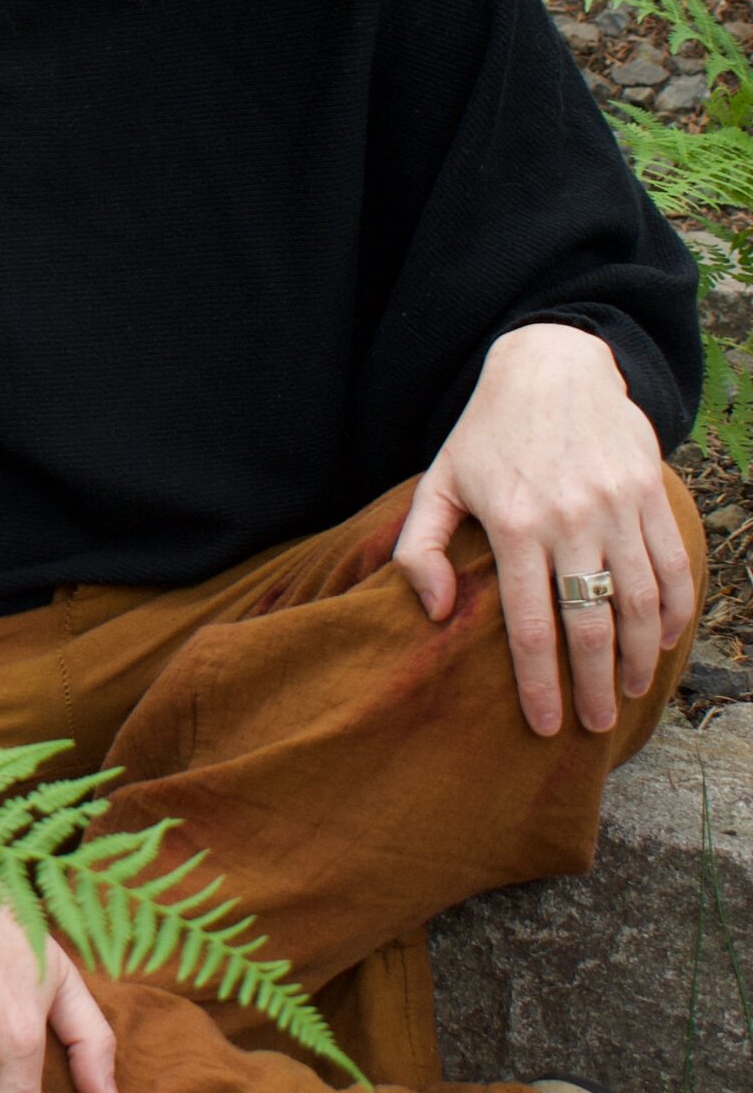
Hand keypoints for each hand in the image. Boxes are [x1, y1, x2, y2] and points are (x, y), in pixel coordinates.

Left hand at [395, 322, 693, 736]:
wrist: (552, 366)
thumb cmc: (485, 434)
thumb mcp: (438, 482)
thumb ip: (418, 548)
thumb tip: (434, 610)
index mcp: (514, 524)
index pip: (531, 625)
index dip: (541, 683)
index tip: (545, 724)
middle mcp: (570, 520)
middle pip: (591, 625)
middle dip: (596, 686)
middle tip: (595, 726)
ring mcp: (616, 507)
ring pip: (639, 603)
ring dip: (640, 657)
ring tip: (631, 692)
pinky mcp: (649, 494)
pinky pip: (672, 566)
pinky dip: (673, 611)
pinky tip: (662, 641)